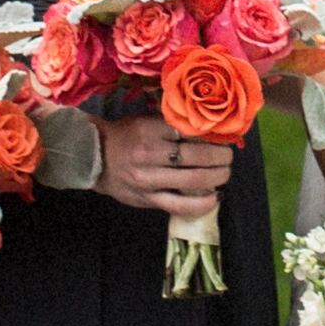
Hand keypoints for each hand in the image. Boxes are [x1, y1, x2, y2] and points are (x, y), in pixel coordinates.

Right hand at [88, 116, 244, 217]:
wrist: (95, 158)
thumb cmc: (126, 136)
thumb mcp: (145, 120)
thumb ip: (171, 124)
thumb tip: (208, 127)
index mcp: (149, 130)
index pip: (189, 131)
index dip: (211, 136)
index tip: (222, 137)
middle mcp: (149, 154)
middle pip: (195, 156)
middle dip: (219, 157)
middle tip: (228, 156)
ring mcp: (148, 179)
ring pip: (191, 180)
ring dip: (216, 177)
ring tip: (224, 173)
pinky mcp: (148, 199)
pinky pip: (178, 205)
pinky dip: (200, 204)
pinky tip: (214, 198)